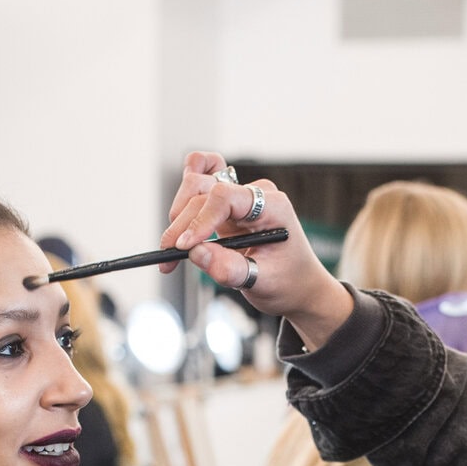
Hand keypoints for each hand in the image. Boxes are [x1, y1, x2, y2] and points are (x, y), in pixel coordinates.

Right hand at [163, 152, 352, 346]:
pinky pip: (202, 179)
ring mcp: (240, 197)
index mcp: (272, 206)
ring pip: (197, 187)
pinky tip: (177, 214)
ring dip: (179, 216)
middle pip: (205, 193)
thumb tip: (195, 253)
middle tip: (168, 257)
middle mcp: (255, 194)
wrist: (298, 286)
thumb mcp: (263, 283)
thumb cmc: (288, 282)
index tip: (185, 246)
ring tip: (171, 252)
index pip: (226, 197)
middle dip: (182, 225)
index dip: (201, 219)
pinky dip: (185, 193)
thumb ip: (230, 269)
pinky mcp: (227, 206)